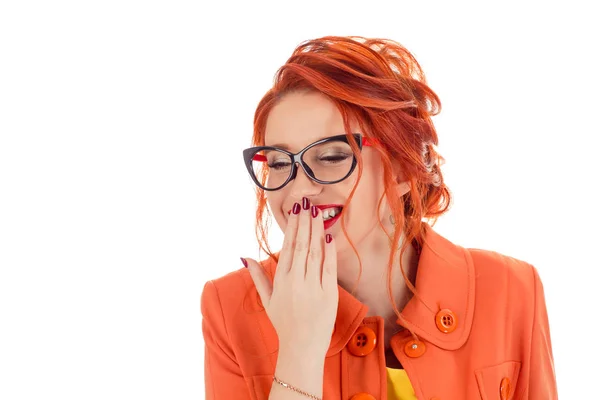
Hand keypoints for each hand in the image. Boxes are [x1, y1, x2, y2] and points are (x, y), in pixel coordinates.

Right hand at [243, 197, 338, 355]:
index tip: (296, 211)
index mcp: (281, 281)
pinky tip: (329, 236)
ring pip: (315, 252)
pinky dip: (329, 251)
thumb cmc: (284, 323)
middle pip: (301, 245)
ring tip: (318, 213)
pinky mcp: (329, 294)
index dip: (293, 227)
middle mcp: (296, 281)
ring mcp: (313, 287)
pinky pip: (329, 268)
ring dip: (317, 231)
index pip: (288, 247)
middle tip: (307, 203)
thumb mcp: (267, 300)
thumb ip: (257, 276)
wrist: (302, 348)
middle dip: (305, 223)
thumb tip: (244, 256)